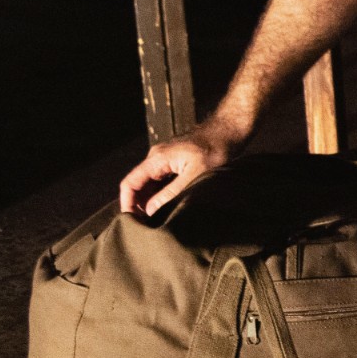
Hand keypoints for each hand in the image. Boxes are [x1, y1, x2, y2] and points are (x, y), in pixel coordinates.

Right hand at [116, 121, 240, 216]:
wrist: (229, 132)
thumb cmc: (215, 149)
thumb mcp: (194, 175)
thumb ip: (170, 193)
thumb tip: (150, 210)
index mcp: (156, 159)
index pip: (130, 183)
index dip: (128, 203)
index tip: (132, 221)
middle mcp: (156, 159)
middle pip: (138, 186)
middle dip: (139, 205)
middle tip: (147, 225)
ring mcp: (165, 161)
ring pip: (150, 185)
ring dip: (151, 201)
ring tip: (158, 220)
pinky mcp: (174, 164)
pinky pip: (161, 182)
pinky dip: (161, 195)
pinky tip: (169, 207)